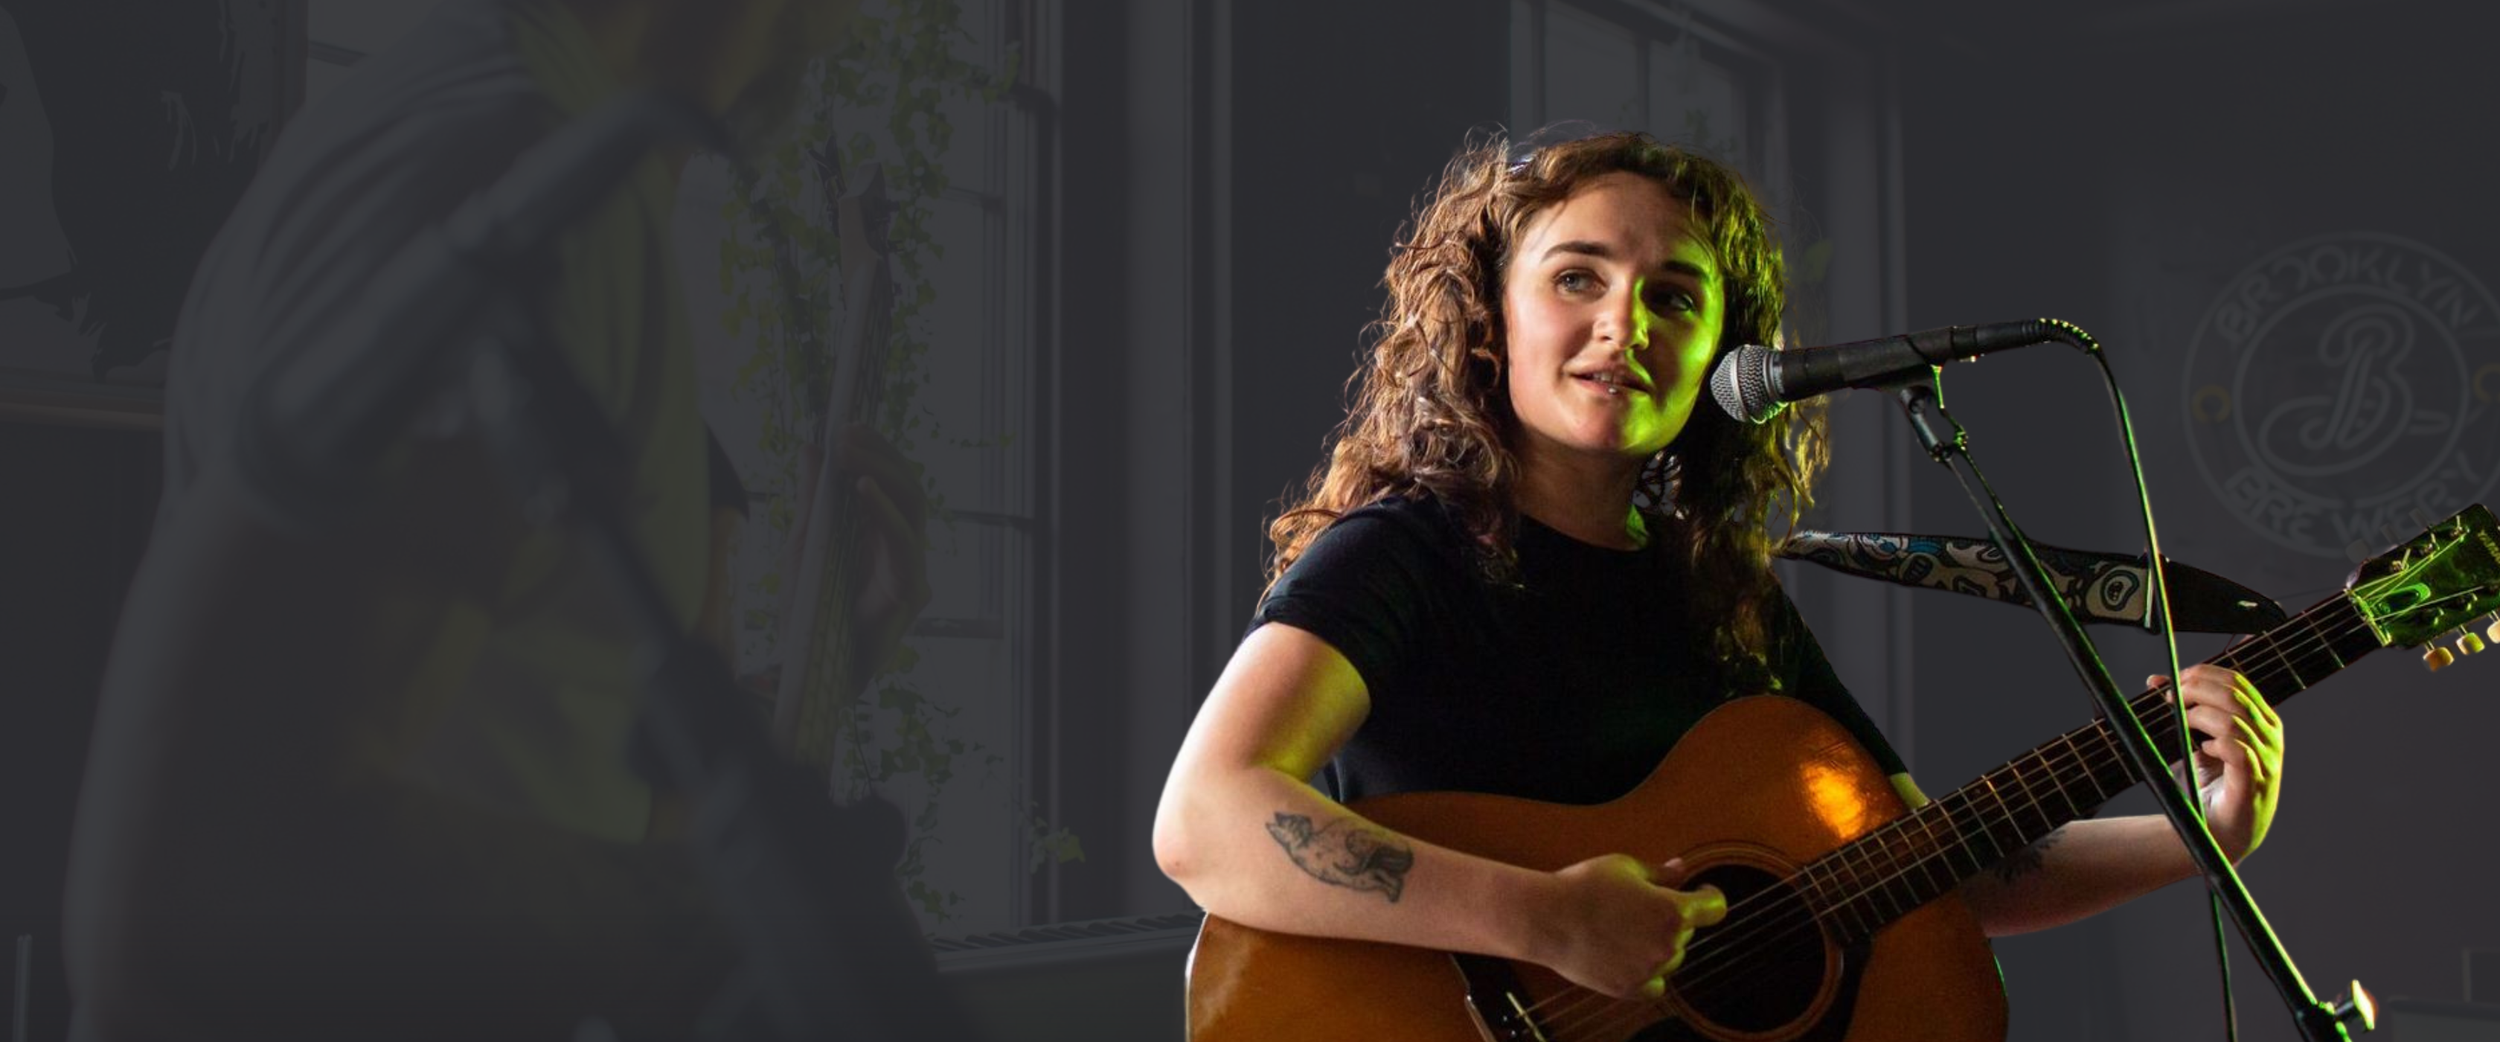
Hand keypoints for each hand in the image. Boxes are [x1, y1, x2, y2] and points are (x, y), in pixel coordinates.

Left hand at [831, 423, 930, 684]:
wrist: (807, 667)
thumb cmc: (810, 612)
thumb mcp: (805, 543)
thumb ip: (813, 500)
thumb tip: (810, 450)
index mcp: (882, 537)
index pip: (892, 483)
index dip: (876, 451)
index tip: (847, 425)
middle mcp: (903, 550)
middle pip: (908, 488)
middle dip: (880, 454)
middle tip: (848, 433)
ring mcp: (911, 570)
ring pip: (913, 506)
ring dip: (881, 472)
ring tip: (850, 451)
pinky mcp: (909, 592)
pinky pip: (904, 543)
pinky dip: (885, 512)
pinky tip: (862, 489)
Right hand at [1530, 854, 1726, 1000]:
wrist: (1546, 918)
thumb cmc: (1583, 886)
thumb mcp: (1624, 867)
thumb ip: (1659, 873)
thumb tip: (1680, 869)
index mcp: (1672, 911)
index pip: (1714, 909)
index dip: (1710, 897)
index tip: (1703, 893)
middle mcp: (1667, 944)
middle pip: (1685, 933)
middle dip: (1670, 919)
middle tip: (1639, 906)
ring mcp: (1649, 970)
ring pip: (1670, 959)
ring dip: (1658, 945)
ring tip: (1625, 930)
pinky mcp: (1629, 989)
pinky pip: (1655, 985)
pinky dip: (1648, 974)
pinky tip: (1629, 958)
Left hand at [2147, 665, 2283, 861]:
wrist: (2216, 831)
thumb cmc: (2209, 783)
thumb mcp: (2193, 739)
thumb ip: (2182, 709)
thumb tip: (2154, 680)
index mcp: (2261, 719)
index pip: (2238, 681)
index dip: (2204, 674)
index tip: (2175, 679)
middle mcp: (2269, 735)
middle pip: (2235, 694)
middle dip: (2197, 689)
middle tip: (2171, 698)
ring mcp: (2266, 758)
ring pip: (2234, 719)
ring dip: (2199, 714)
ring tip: (2180, 722)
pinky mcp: (2254, 781)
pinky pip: (2238, 750)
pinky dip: (2217, 743)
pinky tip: (2202, 749)